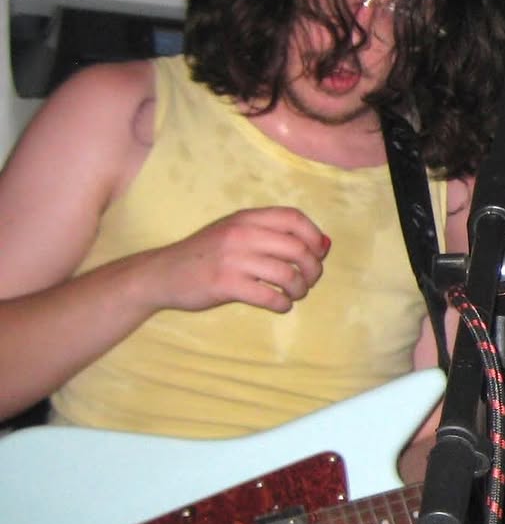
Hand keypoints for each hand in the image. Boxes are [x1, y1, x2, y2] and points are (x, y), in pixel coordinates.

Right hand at [140, 207, 329, 313]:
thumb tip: (323, 245)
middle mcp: (241, 234)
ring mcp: (233, 259)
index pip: (293, 217)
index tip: (318, 252)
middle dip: (313, 268)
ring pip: (286, 274)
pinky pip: (268, 296)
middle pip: (297, 248)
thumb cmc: (206, 254)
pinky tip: (280, 305)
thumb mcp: (235, 232)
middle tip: (309, 280)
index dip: (313, 235)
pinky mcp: (225, 284)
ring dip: (299, 288)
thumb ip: (272, 234)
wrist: (162, 273)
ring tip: (295, 294)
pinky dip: (282, 304)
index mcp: (246, 218)